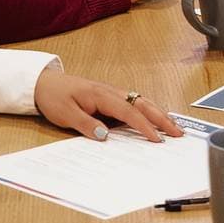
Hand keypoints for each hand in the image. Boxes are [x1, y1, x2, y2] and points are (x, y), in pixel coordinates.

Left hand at [33, 67, 182, 142]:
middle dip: (162, 118)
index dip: (144, 126)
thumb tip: (105, 136)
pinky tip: (155, 121)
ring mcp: (112, 94)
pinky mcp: (110, 98)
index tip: (157, 139)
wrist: (45, 83)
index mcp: (102, 95)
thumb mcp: (64, 114)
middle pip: (143, 104)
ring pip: (141, 102)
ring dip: (158, 114)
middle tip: (178, 133)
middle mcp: (111, 92)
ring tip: (173, 128)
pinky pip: (133, 104)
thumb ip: (85, 124)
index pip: (129, 112)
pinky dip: (148, 112)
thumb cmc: (54, 97)